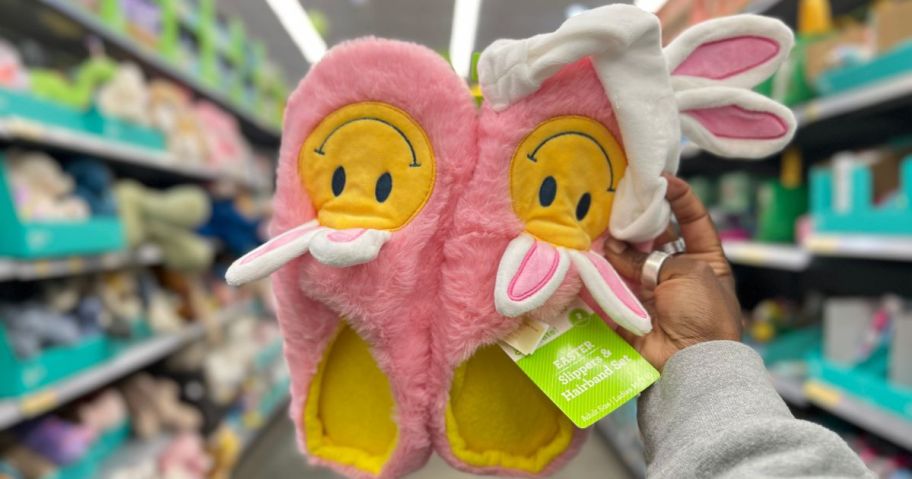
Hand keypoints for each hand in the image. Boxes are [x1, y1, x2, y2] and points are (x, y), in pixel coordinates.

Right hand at [604, 175, 741, 369]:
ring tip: (600, 223)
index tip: (662, 178)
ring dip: (616, 243)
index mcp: (706, 261)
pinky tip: (589, 250)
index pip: (694, 219)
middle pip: (656, 237)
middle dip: (638, 220)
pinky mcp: (627, 306)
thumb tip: (617, 249)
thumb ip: (655, 257)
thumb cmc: (703, 314)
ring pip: (629, 258)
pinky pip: (611, 283)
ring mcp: (650, 289)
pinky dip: (599, 269)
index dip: (681, 197)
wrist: (687, 364)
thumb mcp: (691, 272)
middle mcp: (677, 271)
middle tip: (619, 201)